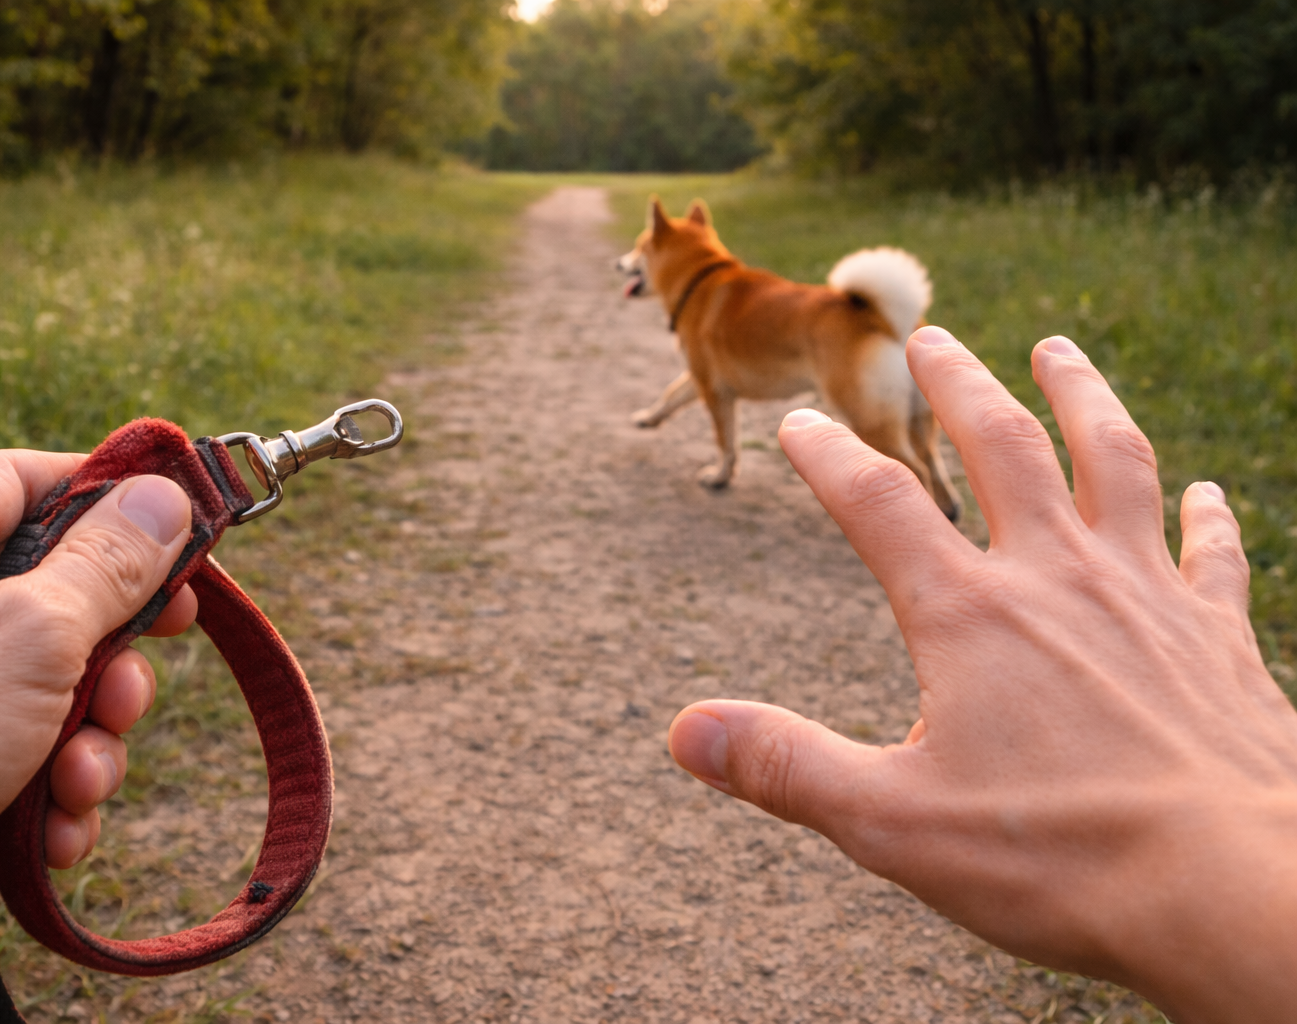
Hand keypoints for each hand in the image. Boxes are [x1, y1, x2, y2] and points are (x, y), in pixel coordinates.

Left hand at [0, 451, 196, 964]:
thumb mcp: (33, 631)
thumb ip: (109, 563)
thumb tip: (165, 493)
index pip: (23, 478)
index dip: (100, 490)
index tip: (170, 520)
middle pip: (64, 595)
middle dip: (117, 652)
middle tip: (141, 670)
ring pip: (63, 690)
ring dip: (93, 739)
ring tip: (75, 778)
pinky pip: (37, 762)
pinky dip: (58, 793)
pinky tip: (54, 826)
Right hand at [667, 327, 1296, 1023]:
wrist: (1236, 890)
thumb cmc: (1060, 859)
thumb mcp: (892, 822)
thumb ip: (784, 765)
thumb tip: (682, 731)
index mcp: (969, 615)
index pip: (878, 506)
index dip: (829, 458)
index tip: (800, 427)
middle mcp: (1057, 580)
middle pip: (1003, 446)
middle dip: (958, 385)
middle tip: (931, 337)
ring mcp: (1146, 597)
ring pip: (1114, 461)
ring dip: (1082, 397)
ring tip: (1057, 350)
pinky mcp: (1220, 636)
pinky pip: (1213, 553)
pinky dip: (1207, 515)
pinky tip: (1204, 490)